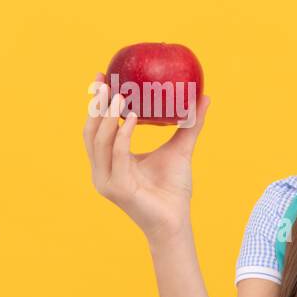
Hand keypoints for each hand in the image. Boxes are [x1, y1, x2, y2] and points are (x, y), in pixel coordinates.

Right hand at [82, 72, 210, 243]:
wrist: (176, 220)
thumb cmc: (174, 189)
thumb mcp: (180, 148)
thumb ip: (190, 124)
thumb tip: (205, 97)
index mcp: (110, 160)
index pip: (96, 126)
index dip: (96, 102)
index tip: (103, 75)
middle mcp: (102, 169)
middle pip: (91, 131)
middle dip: (96, 104)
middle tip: (107, 80)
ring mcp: (106, 180)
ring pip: (99, 141)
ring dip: (107, 116)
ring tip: (119, 95)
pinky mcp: (117, 188)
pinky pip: (117, 154)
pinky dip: (123, 135)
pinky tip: (132, 118)